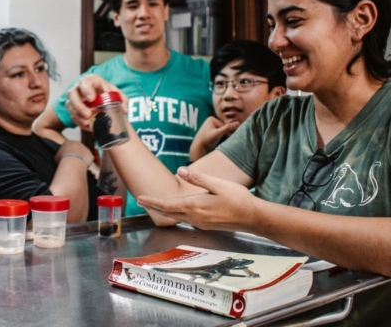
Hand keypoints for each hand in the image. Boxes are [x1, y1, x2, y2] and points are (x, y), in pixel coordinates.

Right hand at [54, 140, 93, 165]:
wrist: (73, 161)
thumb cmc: (63, 159)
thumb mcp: (56, 157)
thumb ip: (57, 156)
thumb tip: (57, 158)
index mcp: (68, 142)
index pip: (68, 148)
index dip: (66, 154)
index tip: (65, 160)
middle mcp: (78, 143)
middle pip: (76, 150)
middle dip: (74, 156)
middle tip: (72, 163)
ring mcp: (85, 148)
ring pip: (83, 155)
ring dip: (81, 160)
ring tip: (77, 167)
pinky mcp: (90, 155)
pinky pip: (88, 160)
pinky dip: (86, 164)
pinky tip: (82, 168)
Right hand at [65, 74, 126, 130]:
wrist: (102, 99)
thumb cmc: (107, 93)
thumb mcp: (116, 93)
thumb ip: (121, 99)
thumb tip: (124, 110)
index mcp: (90, 81)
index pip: (84, 82)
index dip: (86, 90)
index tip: (91, 99)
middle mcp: (79, 88)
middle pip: (72, 94)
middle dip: (78, 105)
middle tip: (88, 114)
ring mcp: (74, 99)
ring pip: (69, 106)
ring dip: (78, 115)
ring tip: (87, 122)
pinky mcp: (73, 109)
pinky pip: (72, 115)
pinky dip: (79, 122)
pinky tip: (87, 126)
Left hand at [137, 167, 257, 230]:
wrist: (254, 218)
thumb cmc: (238, 199)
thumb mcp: (218, 184)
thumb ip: (198, 178)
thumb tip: (181, 170)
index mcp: (195, 206)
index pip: (167, 205)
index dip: (152, 201)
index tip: (140, 198)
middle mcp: (194, 217)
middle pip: (168, 213)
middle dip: (154, 207)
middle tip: (141, 201)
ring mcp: (200, 223)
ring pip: (176, 217)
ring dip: (163, 211)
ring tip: (154, 205)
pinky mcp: (206, 225)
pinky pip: (185, 220)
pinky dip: (175, 214)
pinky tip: (175, 211)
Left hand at [189, 117, 239, 160]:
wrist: (198, 148)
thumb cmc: (207, 140)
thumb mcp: (218, 134)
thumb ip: (227, 128)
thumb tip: (238, 123)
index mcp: (211, 118)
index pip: (225, 125)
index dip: (225, 133)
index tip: (221, 138)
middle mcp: (211, 120)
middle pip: (224, 128)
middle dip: (224, 135)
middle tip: (220, 140)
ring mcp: (211, 126)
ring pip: (222, 131)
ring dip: (223, 137)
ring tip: (218, 141)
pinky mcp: (211, 131)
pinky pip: (219, 134)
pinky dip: (221, 138)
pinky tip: (218, 141)